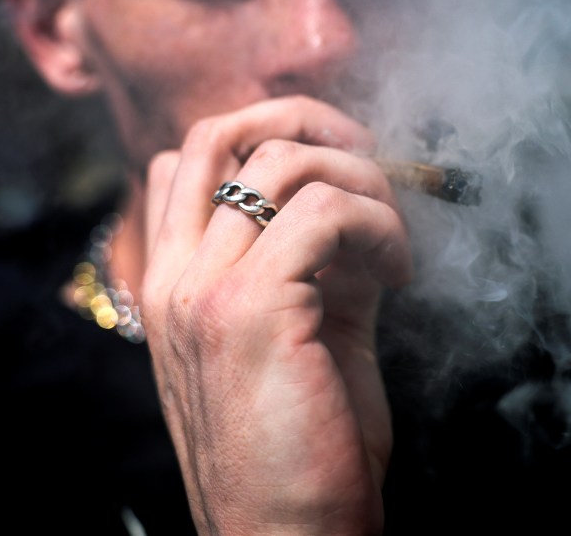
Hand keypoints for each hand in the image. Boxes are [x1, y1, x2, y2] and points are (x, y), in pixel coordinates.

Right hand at [139, 96, 412, 534]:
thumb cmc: (300, 447)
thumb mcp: (295, 340)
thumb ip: (307, 266)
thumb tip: (354, 206)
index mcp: (172, 282)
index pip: (186, 158)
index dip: (268, 137)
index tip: (338, 172)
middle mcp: (171, 275)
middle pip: (220, 132)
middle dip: (309, 122)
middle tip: (373, 168)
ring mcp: (200, 289)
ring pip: (283, 163)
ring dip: (363, 182)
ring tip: (393, 241)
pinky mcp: (249, 309)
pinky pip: (326, 212)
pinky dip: (380, 226)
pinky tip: (398, 275)